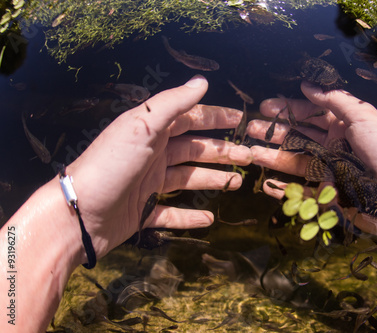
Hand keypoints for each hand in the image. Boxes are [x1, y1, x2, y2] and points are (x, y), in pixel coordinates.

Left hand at [66, 75, 251, 258]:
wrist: (78, 213)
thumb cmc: (111, 164)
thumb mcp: (142, 126)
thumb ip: (173, 103)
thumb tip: (202, 82)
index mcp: (151, 132)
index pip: (190, 119)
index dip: (215, 118)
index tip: (240, 120)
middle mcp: (152, 155)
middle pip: (194, 150)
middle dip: (222, 152)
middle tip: (248, 157)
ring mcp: (148, 184)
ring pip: (188, 180)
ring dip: (213, 181)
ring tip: (237, 183)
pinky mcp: (143, 212)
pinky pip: (172, 213)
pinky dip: (190, 217)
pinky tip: (208, 220)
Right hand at [247, 81, 376, 244]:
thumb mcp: (363, 116)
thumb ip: (335, 100)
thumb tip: (308, 85)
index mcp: (344, 125)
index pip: (311, 113)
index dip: (288, 109)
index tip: (266, 106)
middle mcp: (335, 145)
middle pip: (299, 136)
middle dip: (275, 131)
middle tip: (251, 128)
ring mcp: (330, 170)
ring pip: (295, 161)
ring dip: (272, 156)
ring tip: (250, 153)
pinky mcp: (328, 194)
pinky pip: (301, 191)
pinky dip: (283, 188)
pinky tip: (265, 184)